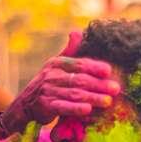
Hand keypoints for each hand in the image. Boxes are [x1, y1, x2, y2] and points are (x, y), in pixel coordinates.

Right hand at [2, 31, 120, 132]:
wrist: (25, 104)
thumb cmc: (49, 83)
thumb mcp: (56, 65)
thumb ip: (70, 51)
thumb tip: (77, 31)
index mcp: (57, 63)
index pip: (78, 63)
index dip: (94, 67)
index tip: (109, 70)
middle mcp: (51, 75)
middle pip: (79, 80)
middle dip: (99, 84)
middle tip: (116, 89)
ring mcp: (47, 91)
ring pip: (74, 94)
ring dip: (92, 97)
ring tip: (108, 101)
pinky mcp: (45, 106)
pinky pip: (63, 107)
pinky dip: (75, 109)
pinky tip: (88, 110)